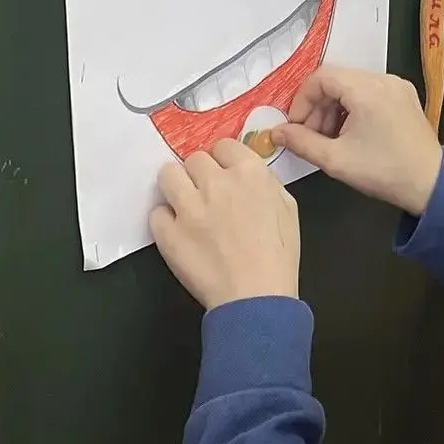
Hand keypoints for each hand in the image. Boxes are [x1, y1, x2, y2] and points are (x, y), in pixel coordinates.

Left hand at [151, 139, 299, 310]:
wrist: (256, 297)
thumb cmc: (279, 256)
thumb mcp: (287, 208)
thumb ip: (266, 182)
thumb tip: (246, 175)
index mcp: (250, 172)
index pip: (223, 145)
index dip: (223, 161)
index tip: (224, 176)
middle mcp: (216, 183)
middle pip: (194, 159)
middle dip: (200, 174)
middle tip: (206, 194)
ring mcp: (189, 207)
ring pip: (168, 174)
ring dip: (176, 186)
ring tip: (184, 204)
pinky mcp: (168, 233)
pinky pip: (156, 213)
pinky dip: (165, 221)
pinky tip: (178, 232)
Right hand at [271, 68, 443, 215]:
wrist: (430, 184)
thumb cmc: (382, 171)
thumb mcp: (335, 160)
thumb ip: (301, 142)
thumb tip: (275, 132)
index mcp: (367, 89)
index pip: (321, 77)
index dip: (301, 101)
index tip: (295, 127)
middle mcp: (383, 79)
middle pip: (336, 80)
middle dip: (317, 108)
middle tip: (310, 137)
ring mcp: (397, 86)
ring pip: (352, 87)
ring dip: (333, 109)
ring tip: (329, 140)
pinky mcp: (404, 96)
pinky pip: (369, 93)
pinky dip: (352, 109)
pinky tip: (349, 135)